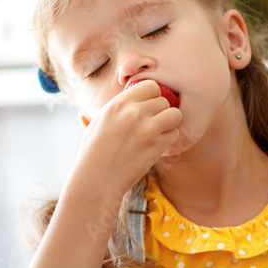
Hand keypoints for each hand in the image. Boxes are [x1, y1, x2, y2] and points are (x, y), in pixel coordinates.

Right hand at [67, 80, 181, 205]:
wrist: (96, 181)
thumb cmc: (93, 153)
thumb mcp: (98, 122)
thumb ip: (116, 107)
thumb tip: (127, 94)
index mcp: (118, 104)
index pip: (150, 85)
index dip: (152, 96)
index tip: (147, 108)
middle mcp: (133, 113)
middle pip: (163, 100)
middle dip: (160, 112)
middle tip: (151, 125)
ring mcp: (146, 129)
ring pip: (174, 114)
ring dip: (169, 124)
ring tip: (157, 133)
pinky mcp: (155, 146)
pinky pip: (174, 134)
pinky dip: (168, 140)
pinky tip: (156, 146)